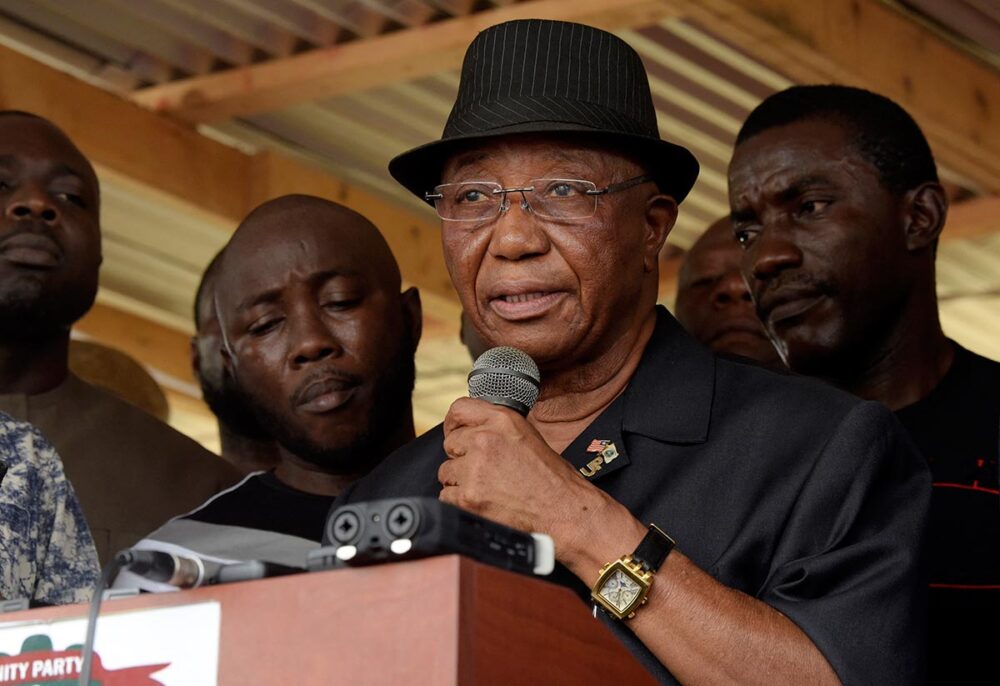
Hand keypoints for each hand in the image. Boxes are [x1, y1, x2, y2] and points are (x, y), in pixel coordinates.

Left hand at [438, 398, 641, 569]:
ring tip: (489, 489)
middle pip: (450, 444)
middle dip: (462, 458)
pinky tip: (485, 503)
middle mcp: (485, 440)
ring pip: (446, 472)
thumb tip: (467, 429)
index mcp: (501, 420)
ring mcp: (474, 469)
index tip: (456, 433)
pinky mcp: (468, 497)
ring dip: (461, 481)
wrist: (563, 510)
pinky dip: (461, 502)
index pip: (459, 410)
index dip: (455, 424)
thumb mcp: (525, 435)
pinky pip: (447, 496)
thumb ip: (494, 427)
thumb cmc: (550, 478)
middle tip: (485, 471)